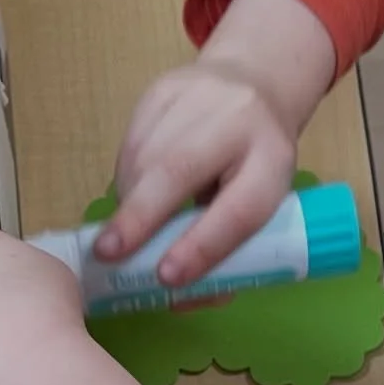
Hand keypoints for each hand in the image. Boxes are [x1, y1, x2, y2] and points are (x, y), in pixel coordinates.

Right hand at [97, 0, 335, 287]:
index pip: (241, 207)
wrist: (255, 84)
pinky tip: (133, 193)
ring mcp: (198, 95)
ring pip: (145, 158)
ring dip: (129, 203)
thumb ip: (224, 246)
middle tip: (109, 254)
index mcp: (274, 158)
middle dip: (140, 217)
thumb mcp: (258, 200)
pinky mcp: (163, 88)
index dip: (203, 244)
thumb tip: (179, 301)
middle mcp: (240, 118)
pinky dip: (125, 179)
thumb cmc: (253, 164)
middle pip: (180, 169)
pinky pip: (130, 143)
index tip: (167, 276)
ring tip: (127, 229)